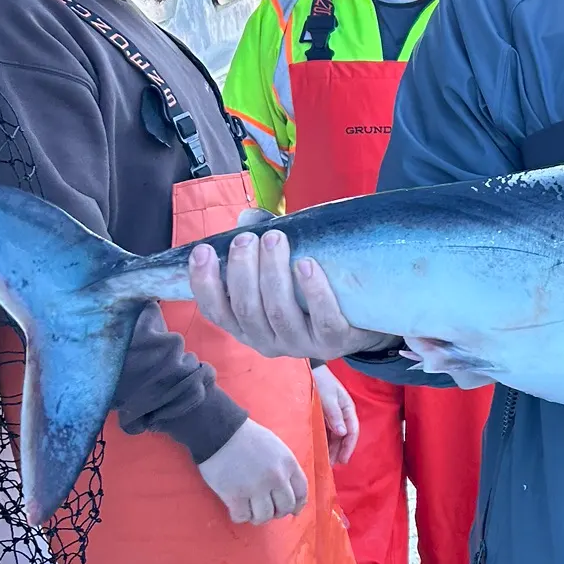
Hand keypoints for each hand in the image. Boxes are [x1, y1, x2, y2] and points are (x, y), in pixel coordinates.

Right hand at [188, 229, 389, 361]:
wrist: (361, 317)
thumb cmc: (308, 290)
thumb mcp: (281, 272)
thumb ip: (260, 245)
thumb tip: (247, 218)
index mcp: (247, 327)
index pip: (216, 311)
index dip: (204, 284)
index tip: (202, 251)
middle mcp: (269, 340)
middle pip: (246, 310)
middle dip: (242, 271)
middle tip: (246, 239)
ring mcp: (302, 344)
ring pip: (279, 313)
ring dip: (273, 274)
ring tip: (275, 239)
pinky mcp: (334, 341)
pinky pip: (323, 319)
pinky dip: (313, 291)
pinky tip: (306, 265)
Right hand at [198, 419, 309, 523]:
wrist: (220, 431)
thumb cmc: (248, 437)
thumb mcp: (276, 447)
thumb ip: (284, 466)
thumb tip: (287, 488)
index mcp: (288, 463)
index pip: (301, 492)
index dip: (298, 505)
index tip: (293, 511)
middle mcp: (276, 477)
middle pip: (285, 507)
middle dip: (277, 512)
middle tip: (266, 510)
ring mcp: (256, 488)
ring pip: (264, 517)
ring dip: (258, 517)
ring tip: (250, 510)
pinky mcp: (235, 495)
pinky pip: (242, 517)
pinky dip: (240, 516)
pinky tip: (236, 509)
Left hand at [313, 363, 359, 465]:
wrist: (309, 370)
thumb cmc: (320, 381)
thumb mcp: (328, 397)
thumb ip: (334, 415)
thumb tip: (343, 433)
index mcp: (348, 408)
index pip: (352, 431)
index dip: (349, 447)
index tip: (342, 460)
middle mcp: (342, 414)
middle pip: (345, 436)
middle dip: (340, 451)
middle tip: (332, 465)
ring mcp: (333, 416)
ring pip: (336, 436)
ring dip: (333, 448)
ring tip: (326, 461)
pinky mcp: (324, 416)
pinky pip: (327, 432)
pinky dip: (326, 442)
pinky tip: (321, 450)